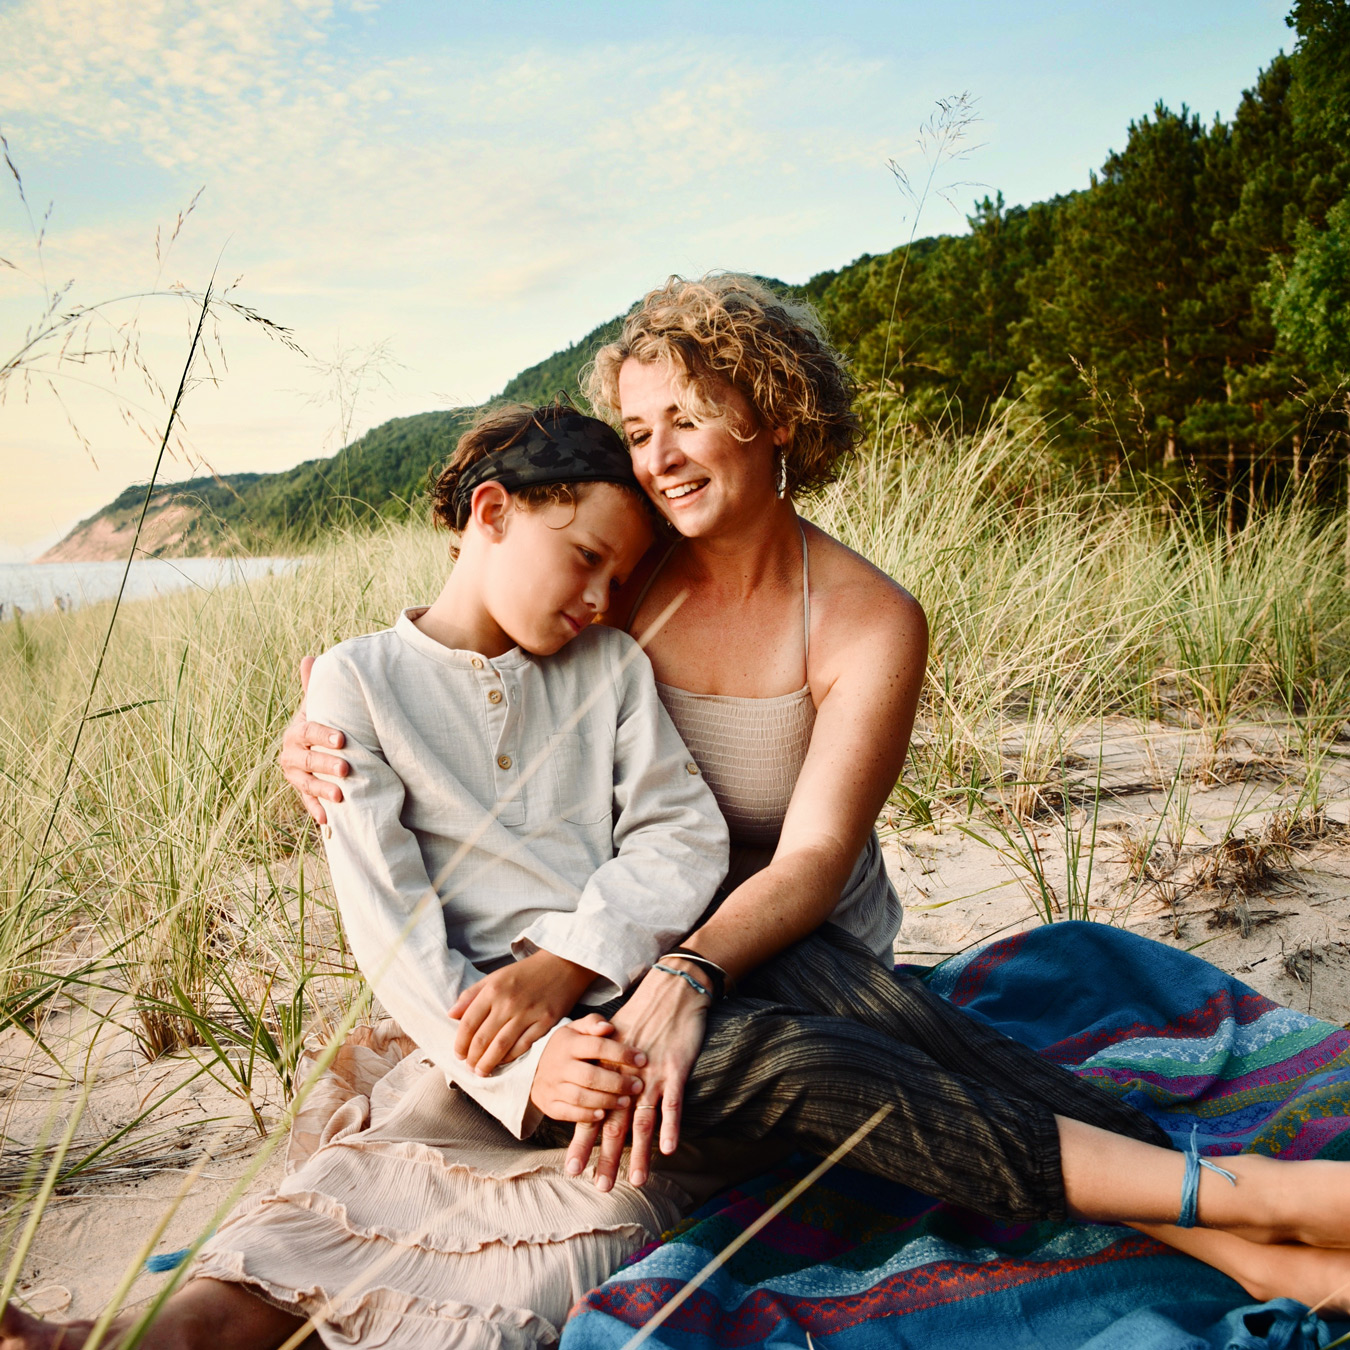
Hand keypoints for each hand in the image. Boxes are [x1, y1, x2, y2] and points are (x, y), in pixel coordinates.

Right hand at [279, 656, 347, 824]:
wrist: (315, 749)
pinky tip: (329, 820)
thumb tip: (310, 657)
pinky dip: (316, 812)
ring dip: (322, 791)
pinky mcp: (302, 793)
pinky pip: (307, 804)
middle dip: (326, 764)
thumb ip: (315, 688)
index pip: (309, 731)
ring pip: (306, 783)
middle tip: (347, 769)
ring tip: (341, 796)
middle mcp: (291, 754)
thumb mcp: (319, 707)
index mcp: (296, 731)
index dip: (324, 735)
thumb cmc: (322, 724)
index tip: (343, 740)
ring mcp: (296, 776)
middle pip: (307, 760)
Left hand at [449, 950, 596, 1075]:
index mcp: (493, 989)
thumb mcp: (496, 976)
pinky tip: (503, 1062)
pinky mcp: (545, 1022)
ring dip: (488, 1063)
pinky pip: (523, 1046)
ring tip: (481, 1072)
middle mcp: (508, 1002)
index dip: (460, 1042)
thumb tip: (451, 1015)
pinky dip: (510, 1057)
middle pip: (483, 1038)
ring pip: (501, 1046)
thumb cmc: (527, 972)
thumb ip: (471, 995)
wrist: (563, 964)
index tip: (458, 1054)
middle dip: (472, 1058)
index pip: (469, 1023)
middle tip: (469, 1067)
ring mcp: (528, 1013)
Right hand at [529, 1014, 646, 1124]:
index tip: (642, 1059)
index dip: (621, 1053)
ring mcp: (552, 1086)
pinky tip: (603, 1115)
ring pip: (581, 1097)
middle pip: (590, 1076)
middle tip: (637, 1085)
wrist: (534, 1068)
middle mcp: (559, 1065)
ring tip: (626, 1101)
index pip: (597, 1047)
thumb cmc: (566, 1047)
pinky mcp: (549, 1105)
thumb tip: (608, 1027)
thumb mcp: (576, 1029)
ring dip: (606, 1101)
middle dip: (617, 1082)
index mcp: (568, 1043)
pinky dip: (587, 1115)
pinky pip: (568, 1113)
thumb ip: (593, 1023)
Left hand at [566, 960, 709, 1190]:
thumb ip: (607, 1066)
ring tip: (634, 1182)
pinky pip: (673, 1103)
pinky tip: (668, 1149)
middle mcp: (626, 1077)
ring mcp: (651, 1075)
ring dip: (638, 1154)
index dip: (582, 1141)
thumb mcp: (617, 1039)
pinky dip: (671, 1126)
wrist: (671, 989)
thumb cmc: (645, 1014)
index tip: (572, 1170)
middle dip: (606, 1157)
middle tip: (600, 1187)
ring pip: (643, 1120)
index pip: (592, 1112)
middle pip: (614, 1123)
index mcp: (608, 1071)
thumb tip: (598, 1091)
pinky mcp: (675, 1070)